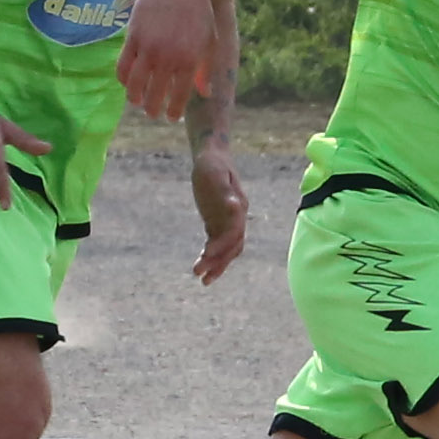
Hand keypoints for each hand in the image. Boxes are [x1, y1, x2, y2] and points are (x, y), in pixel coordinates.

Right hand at [117, 0, 221, 121]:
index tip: (171, 118)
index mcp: (189, 61)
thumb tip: (205, 94)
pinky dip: (123, 79)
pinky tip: (127, 83)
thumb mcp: (209, 42)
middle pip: (155, 94)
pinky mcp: (132, 38)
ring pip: (135, 83)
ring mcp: (148, 48)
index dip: (174, 110)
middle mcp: (167, 58)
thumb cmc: (198, 14)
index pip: (179, 95)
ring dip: (135, 97)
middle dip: (153, 108)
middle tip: (152, 113)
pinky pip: (123, 65)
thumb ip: (205, 70)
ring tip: (137, 102)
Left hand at [188, 143, 247, 282]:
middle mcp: (236, 216)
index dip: (221, 245)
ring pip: (228, 249)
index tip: (206, 254)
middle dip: (219, 262)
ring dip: (217, 265)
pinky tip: (202, 268)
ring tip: (203, 280)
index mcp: (237, 205)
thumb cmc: (212, 164)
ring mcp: (229, 221)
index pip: (233, 231)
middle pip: (232, 245)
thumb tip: (234, 206)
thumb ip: (224, 191)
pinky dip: (212, 258)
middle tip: (201, 276)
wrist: (213, 158)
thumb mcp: (216, 173)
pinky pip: (218, 245)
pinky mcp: (218, 223)